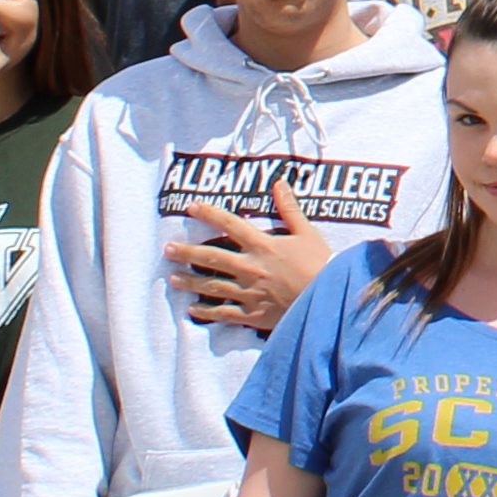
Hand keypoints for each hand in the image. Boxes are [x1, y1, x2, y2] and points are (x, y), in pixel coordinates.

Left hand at [171, 179, 338, 333]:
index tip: (191, 207)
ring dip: (190, 282)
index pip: (229, 225)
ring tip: (173, 278)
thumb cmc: (321, 265)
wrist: (330, 302)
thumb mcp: (308, 233)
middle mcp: (250, 267)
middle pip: (211, 257)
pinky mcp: (253, 314)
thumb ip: (290, 209)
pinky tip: (193, 310)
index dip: (209, 214)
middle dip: (186, 252)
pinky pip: (225, 314)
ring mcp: (249, 292)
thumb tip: (280, 182)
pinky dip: (207, 313)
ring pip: (212, 286)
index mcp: (262, 245)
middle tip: (167, 249)